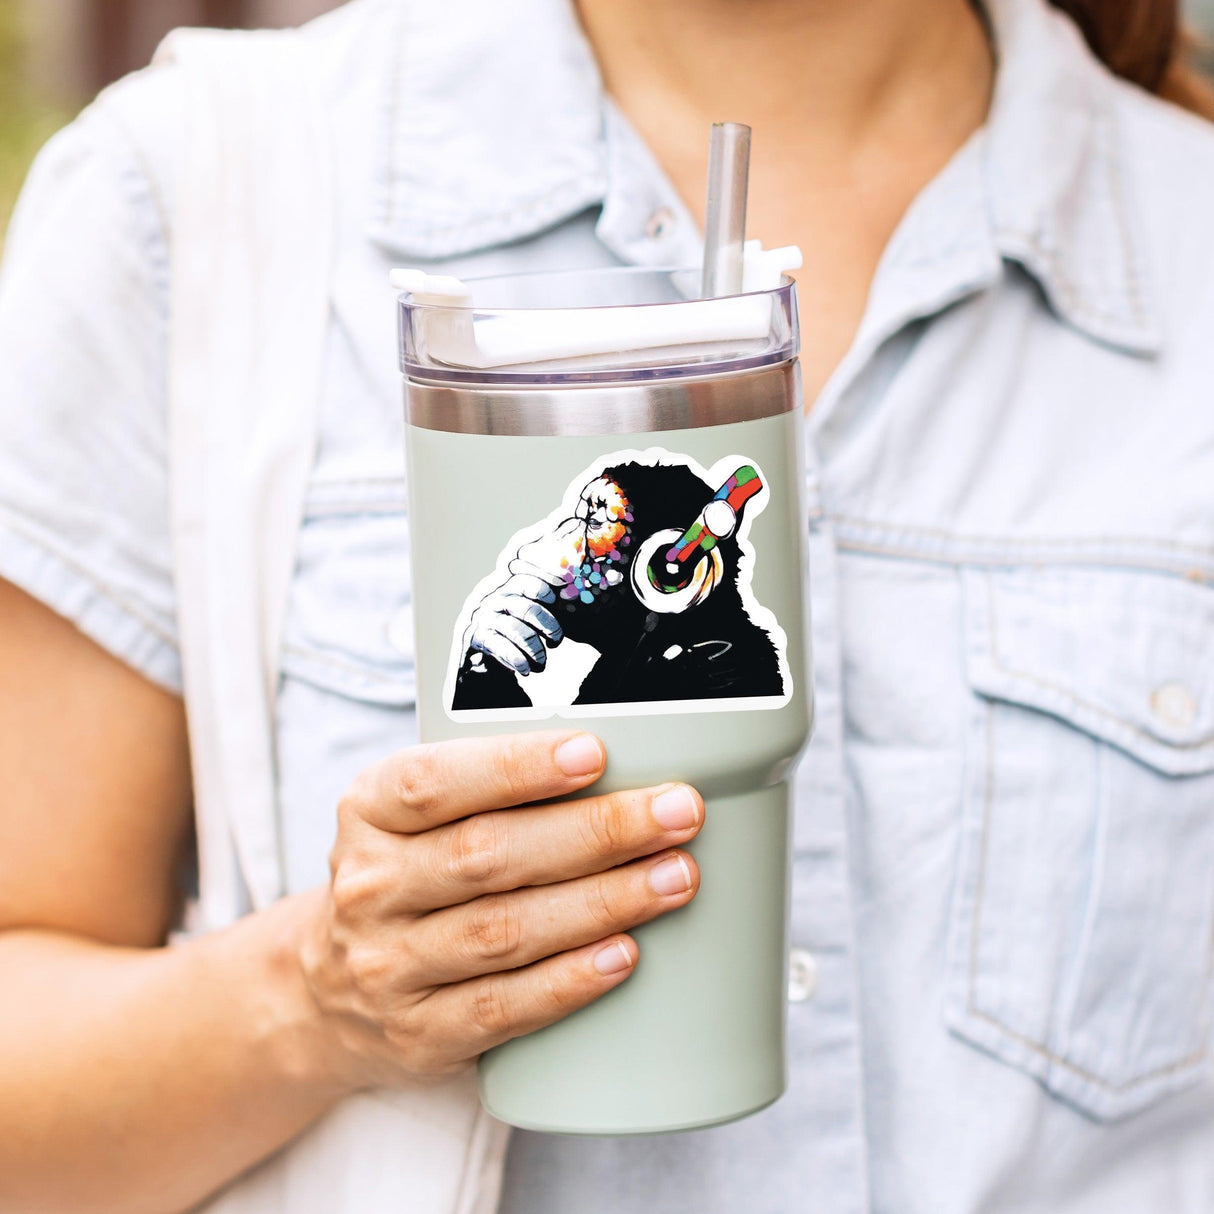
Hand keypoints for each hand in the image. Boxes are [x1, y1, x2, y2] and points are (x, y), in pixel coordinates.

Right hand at [297, 731, 702, 1088]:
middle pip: (489, 854)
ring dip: (601, 902)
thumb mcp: (413, 815)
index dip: (516, 766)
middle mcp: (372, 886)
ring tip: (673, 877)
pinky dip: (569, 980)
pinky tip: (622, 953)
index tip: (594, 753)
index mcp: (370, 811)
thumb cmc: (407, 875)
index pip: (435, 780)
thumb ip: (487, 784)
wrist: (329, 991)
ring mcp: (390, 966)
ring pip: (504, 931)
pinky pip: (503, 1007)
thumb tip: (618, 753)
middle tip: (676, 813)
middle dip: (596, 831)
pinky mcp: (420, 1033)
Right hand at [464, 574, 562, 674]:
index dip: (549, 579)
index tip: (565, 589)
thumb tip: (572, 593)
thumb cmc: (512, 616)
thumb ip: (544, 594)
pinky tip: (526, 668)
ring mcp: (487, 616)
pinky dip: (518, 660)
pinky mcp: (480, 637)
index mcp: (509, 582)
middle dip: (549, 626)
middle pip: (529, 609)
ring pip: (517, 632)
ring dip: (535, 650)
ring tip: (541, 662)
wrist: (478, 636)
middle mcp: (497, 596)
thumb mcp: (524, 600)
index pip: (529, 574)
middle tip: (556, 639)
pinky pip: (503, 648)